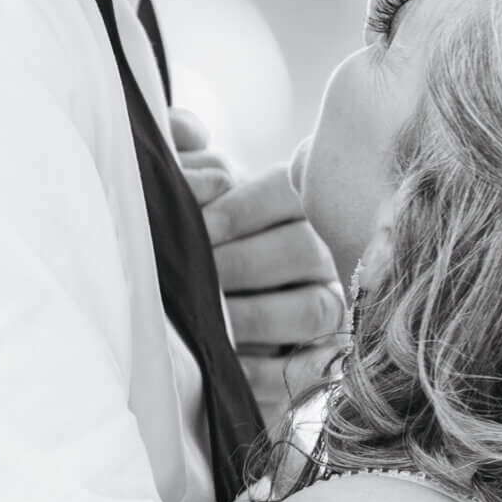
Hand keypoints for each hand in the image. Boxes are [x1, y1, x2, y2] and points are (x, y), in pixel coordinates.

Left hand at [176, 125, 344, 425]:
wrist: (181, 326)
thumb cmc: (184, 248)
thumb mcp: (179, 200)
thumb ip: (181, 159)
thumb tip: (182, 131)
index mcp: (287, 207)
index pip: (287, 192)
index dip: (245, 207)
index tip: (202, 225)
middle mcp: (315, 252)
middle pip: (302, 250)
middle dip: (242, 266)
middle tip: (196, 280)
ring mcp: (322, 307)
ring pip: (312, 308)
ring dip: (256, 316)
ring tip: (209, 323)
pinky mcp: (313, 362)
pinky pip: (308, 369)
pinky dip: (268, 371)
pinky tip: (228, 366)